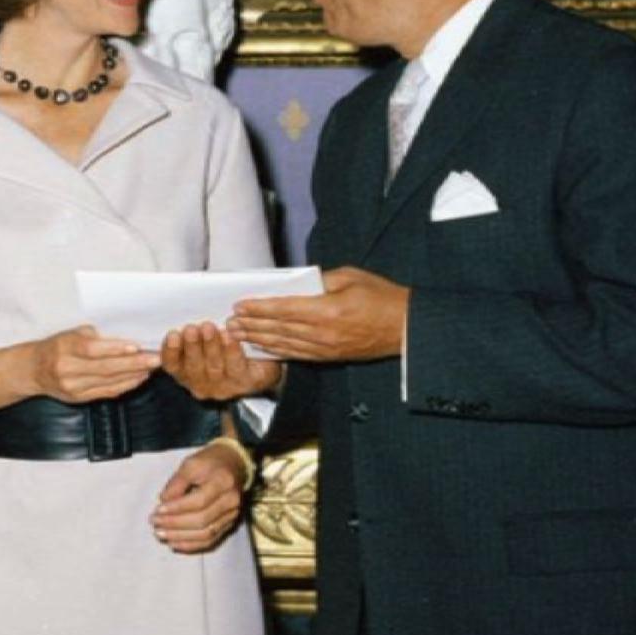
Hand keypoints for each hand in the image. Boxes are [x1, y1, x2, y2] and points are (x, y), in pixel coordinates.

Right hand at [30, 326, 158, 402]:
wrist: (34, 370)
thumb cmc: (56, 346)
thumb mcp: (69, 334)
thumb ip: (92, 336)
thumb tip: (124, 337)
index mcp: (63, 348)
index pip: (91, 350)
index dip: (115, 349)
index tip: (137, 346)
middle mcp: (67, 370)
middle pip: (105, 368)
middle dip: (133, 363)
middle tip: (155, 358)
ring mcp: (73, 387)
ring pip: (109, 382)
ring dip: (134, 374)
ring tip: (152, 367)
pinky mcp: (79, 398)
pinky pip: (107, 392)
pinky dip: (126, 385)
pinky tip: (139, 377)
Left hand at [150, 439, 250, 553]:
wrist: (233, 465)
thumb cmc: (210, 463)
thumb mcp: (191, 464)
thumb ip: (177, 483)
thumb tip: (163, 502)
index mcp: (223, 482)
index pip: (199, 501)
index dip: (177, 508)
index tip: (158, 510)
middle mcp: (231, 501)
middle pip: (202, 520)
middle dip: (175, 524)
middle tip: (155, 523)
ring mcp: (231, 515)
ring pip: (206, 534)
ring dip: (181, 537)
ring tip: (161, 534)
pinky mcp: (228, 525)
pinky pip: (210, 541)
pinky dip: (191, 545)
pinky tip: (174, 543)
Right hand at [160, 321, 281, 400]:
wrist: (260, 359)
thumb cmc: (223, 343)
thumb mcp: (202, 337)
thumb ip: (190, 331)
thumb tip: (178, 312)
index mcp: (185, 372)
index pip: (171, 364)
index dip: (170, 351)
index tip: (172, 335)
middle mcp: (200, 384)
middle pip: (192, 367)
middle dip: (192, 346)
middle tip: (191, 329)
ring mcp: (223, 387)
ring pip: (214, 367)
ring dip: (211, 347)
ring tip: (210, 328)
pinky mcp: (244, 383)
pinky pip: (236, 368)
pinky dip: (232, 351)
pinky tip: (230, 337)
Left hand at [231, 266, 408, 362]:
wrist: (406, 328)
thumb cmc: (381, 297)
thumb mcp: (351, 277)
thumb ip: (320, 279)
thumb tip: (295, 282)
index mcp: (327, 310)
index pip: (283, 308)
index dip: (258, 307)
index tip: (239, 304)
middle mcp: (322, 333)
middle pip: (278, 329)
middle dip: (251, 325)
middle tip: (229, 322)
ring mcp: (325, 348)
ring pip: (284, 345)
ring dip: (257, 340)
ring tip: (237, 335)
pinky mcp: (329, 357)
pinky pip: (296, 355)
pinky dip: (276, 351)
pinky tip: (262, 348)